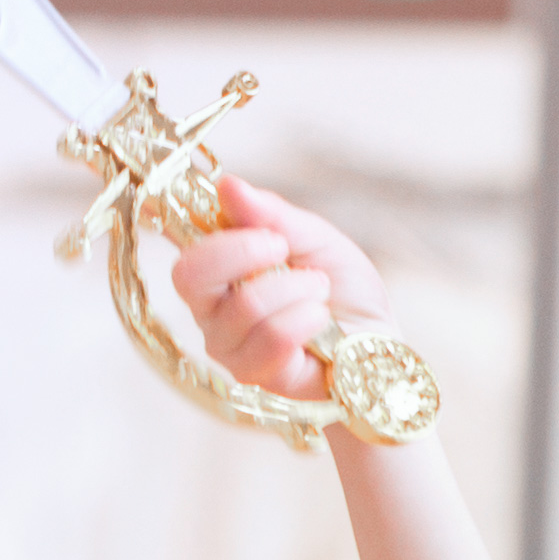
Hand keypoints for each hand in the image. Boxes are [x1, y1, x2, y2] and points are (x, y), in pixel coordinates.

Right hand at [170, 176, 390, 406]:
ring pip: (244, 307)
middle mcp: (210, 308)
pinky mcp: (256, 374)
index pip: (181, 243)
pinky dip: (305, 319)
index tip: (269, 233)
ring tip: (318, 290)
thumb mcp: (313, 238)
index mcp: (216, 268)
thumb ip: (271, 215)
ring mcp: (228, 345)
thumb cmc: (340, 288)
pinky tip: (321, 319)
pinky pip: (272, 339)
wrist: (377, 336)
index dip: (219, 233)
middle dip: (244, 253)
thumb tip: (228, 185)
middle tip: (285, 250)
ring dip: (295, 289)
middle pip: (188, 276)